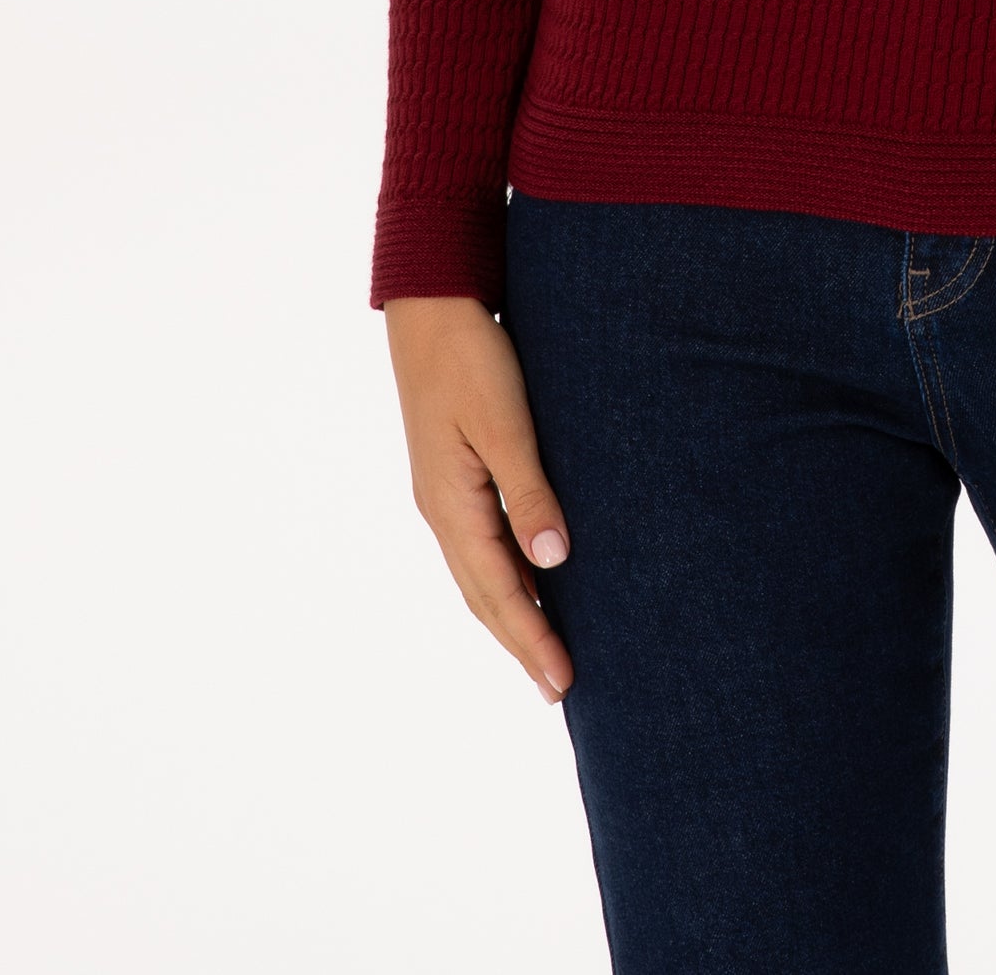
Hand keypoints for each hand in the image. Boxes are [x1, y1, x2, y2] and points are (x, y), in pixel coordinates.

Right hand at [384, 295, 573, 703]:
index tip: (563, 683)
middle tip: (560, 688)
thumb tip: (554, 563)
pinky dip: (506, 574)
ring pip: (481, 573)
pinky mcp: (454, 474)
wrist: (432, 306)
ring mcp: (444, 494)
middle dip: (522, 642)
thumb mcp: (505, 424)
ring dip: (514, 613)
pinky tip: (531, 577)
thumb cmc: (473, 357)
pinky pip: (482, 544)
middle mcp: (443, 511)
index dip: (532, 638)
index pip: (498, 592)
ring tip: (546, 651)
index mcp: (452, 507)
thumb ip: (528, 492)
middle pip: (485, 596)